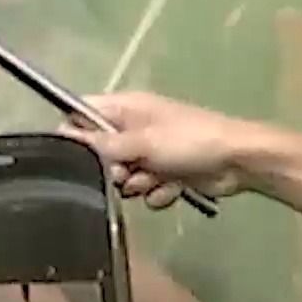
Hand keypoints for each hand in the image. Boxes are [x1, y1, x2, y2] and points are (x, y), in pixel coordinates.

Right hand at [66, 89, 251, 208]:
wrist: (237, 162)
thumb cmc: (189, 141)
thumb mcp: (141, 141)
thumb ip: (102, 143)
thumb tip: (64, 137)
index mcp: (125, 108)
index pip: (80, 114)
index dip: (73, 136)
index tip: (75, 158)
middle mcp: (132, 128)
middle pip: (99, 153)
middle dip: (111, 169)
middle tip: (126, 173)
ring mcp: (149, 152)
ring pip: (122, 177)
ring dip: (137, 185)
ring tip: (156, 179)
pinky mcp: (164, 174)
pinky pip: (144, 190)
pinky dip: (158, 192)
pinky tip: (174, 188)